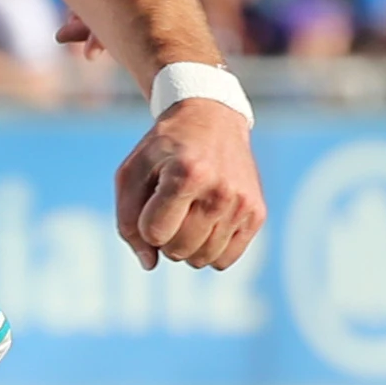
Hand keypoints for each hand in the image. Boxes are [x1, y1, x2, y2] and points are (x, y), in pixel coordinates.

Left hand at [114, 97, 261, 270]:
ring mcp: (243, 204)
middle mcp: (221, 191)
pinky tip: (205, 224)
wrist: (212, 120)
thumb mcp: (131, 172)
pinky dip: (209, 250)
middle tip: (168, 208)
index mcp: (187, 174)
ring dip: (186, 245)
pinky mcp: (257, 214)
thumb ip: (127, 220)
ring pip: (202, 259)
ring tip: (187, 213)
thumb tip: (149, 264)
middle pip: (178, 250)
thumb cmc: (164, 149)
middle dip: (163, 237)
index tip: (150, 201)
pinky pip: (226, 259)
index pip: (154, 233)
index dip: (144, 223)